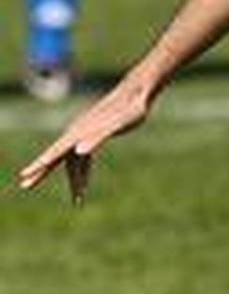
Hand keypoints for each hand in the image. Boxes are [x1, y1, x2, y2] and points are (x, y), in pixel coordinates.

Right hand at [17, 78, 155, 201]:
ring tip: (78, 200)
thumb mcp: (118, 125)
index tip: (25, 175)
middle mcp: (78, 132)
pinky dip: (83, 172)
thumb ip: (98, 137)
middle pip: (56, 156)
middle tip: (26, 186)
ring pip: (72, 161)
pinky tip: (86, 184)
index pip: (54, 152)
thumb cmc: (131, 109)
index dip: (39, 164)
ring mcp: (86, 134)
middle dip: (41, 172)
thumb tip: (79, 152)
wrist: (139, 92)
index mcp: (79, 131)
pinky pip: (83, 158)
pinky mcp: (95, 135)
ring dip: (74, 180)